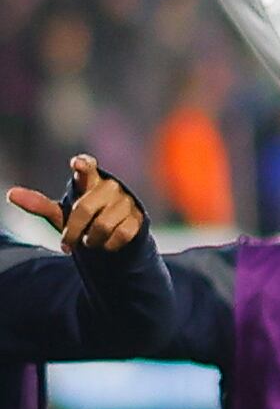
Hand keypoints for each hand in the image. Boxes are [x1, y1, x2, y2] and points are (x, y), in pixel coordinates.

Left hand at [9, 157, 146, 252]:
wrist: (110, 238)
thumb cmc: (83, 220)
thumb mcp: (60, 213)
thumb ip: (38, 203)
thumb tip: (10, 193)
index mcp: (89, 181)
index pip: (87, 168)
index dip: (83, 165)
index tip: (77, 163)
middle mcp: (110, 187)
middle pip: (85, 208)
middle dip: (74, 231)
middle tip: (68, 243)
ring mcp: (127, 202)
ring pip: (103, 225)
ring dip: (91, 240)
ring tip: (89, 242)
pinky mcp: (139, 218)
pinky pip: (121, 234)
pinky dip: (108, 245)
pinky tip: (106, 245)